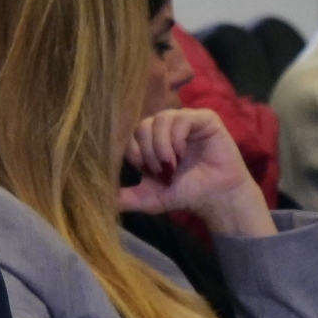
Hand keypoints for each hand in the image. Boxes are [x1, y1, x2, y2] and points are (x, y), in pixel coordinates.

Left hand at [118, 109, 275, 237]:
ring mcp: (185, 121)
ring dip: (161, 144)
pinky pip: (183, 118)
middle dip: (148, 151)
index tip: (147, 173)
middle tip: (161, 172)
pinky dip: (177, 137)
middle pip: (143, 125)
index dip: (134, 153)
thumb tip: (101, 200)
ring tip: (171, 165)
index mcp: (150, 142)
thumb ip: (126, 198)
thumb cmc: (186, 194)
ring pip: (161, 118)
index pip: (131, 135)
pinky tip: (182, 154)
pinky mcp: (204, 119)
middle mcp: (166, 128)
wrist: (217, 199)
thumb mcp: (150, 199)